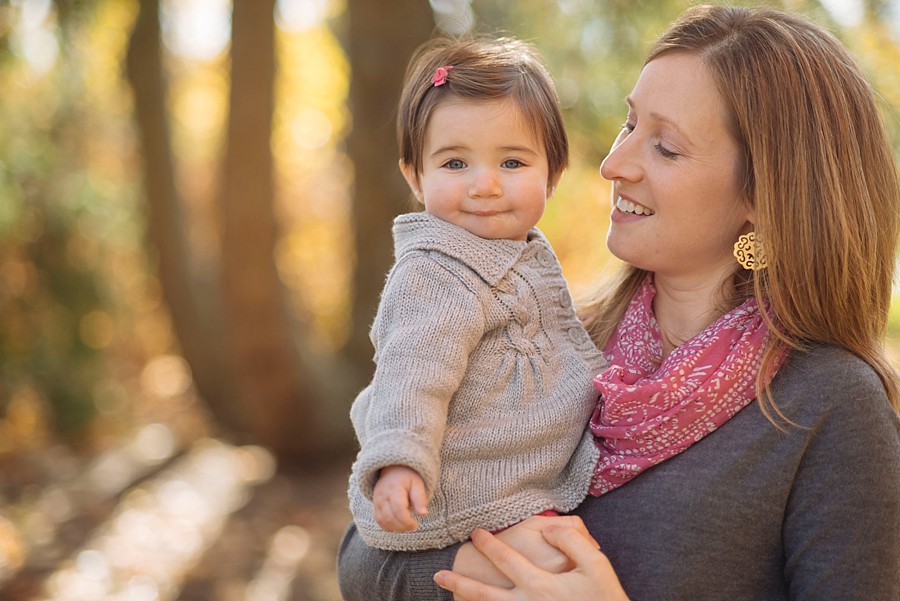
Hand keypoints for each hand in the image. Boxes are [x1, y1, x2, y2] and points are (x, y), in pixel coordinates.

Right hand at [372, 465, 428, 531]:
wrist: (393, 470)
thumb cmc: (408, 478)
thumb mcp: (417, 484)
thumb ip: (420, 498)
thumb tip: (423, 514)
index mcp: (394, 488)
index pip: (398, 509)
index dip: (407, 521)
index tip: (416, 524)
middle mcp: (382, 495)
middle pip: (389, 517)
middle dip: (403, 526)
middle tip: (413, 526)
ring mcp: (376, 501)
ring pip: (383, 521)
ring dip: (396, 528)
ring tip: (407, 526)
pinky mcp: (375, 506)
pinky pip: (379, 521)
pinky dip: (388, 527)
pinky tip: (398, 526)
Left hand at [434, 517, 628, 600]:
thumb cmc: (606, 599)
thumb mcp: (596, 564)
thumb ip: (571, 540)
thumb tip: (548, 528)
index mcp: (541, 586)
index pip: (506, 560)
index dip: (488, 545)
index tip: (476, 533)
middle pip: (485, 596)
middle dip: (461, 585)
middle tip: (439, 575)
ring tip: (445, 598)